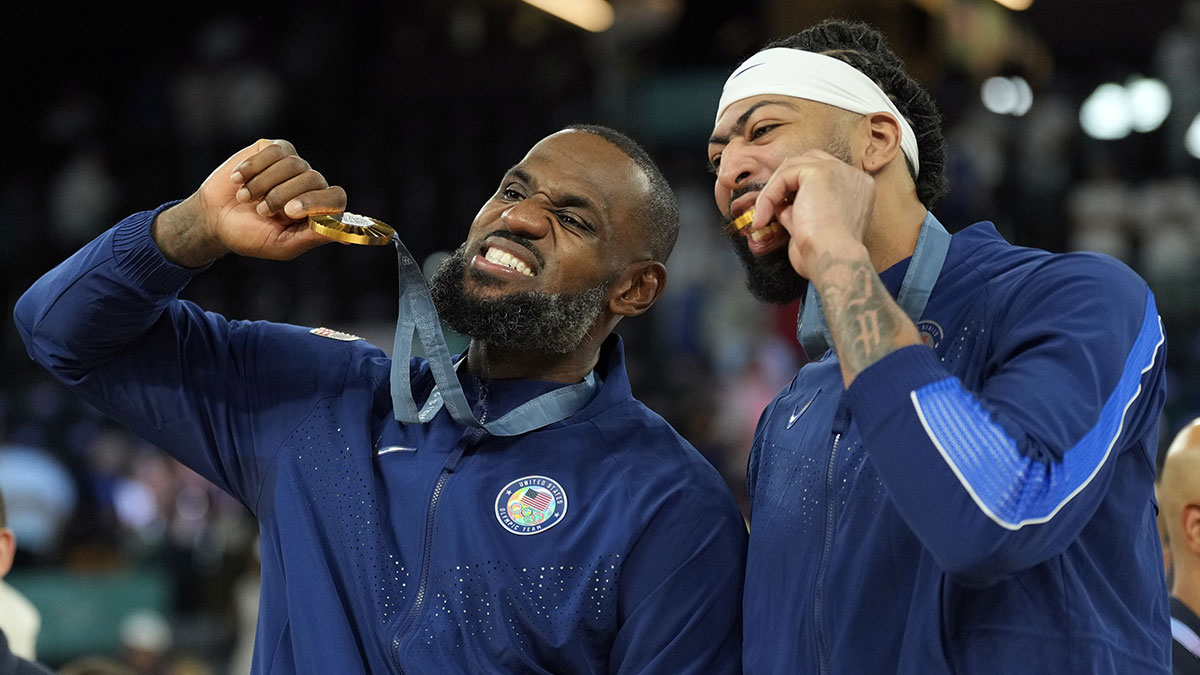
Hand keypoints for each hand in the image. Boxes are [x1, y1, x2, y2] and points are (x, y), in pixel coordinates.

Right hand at [155, 139, 346, 266]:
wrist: (214, 218)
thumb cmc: (250, 235)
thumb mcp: (281, 245)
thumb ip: (312, 237)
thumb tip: (345, 236)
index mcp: (318, 210)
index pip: (336, 198)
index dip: (316, 202)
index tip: (290, 211)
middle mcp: (310, 185)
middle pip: (314, 179)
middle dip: (282, 195)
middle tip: (261, 211)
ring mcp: (293, 165)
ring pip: (292, 164)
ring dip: (264, 184)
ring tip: (245, 199)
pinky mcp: (273, 149)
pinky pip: (273, 151)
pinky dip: (252, 167)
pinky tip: (238, 180)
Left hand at [749, 149, 874, 280]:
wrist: (832, 258)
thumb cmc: (826, 254)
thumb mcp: (814, 227)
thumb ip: (801, 210)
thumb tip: (781, 205)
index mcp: (858, 190)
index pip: (823, 178)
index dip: (799, 191)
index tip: (782, 212)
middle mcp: (853, 176)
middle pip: (810, 163)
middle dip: (786, 182)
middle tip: (769, 209)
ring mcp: (839, 170)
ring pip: (794, 167)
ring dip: (774, 191)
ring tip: (764, 217)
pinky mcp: (820, 171)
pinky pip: (785, 175)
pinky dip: (769, 195)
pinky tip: (764, 215)